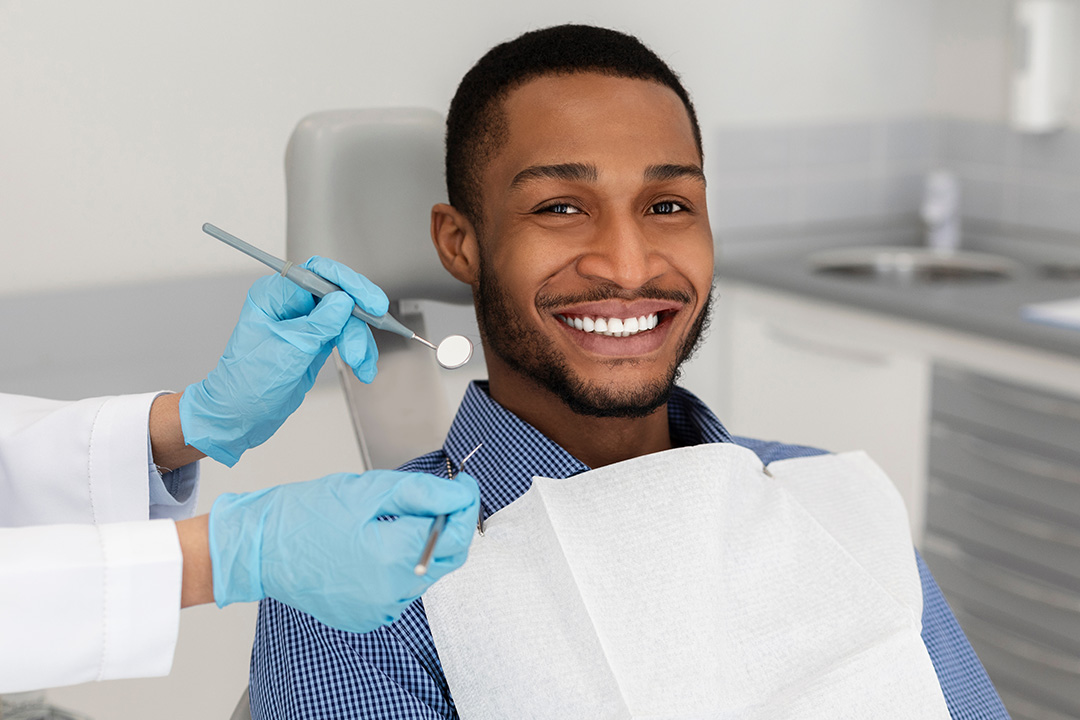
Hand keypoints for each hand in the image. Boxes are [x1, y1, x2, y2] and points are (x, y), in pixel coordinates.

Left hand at [179, 256, 387, 465]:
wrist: (239, 416)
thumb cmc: (247, 384)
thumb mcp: (287, 351)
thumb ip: (318, 324)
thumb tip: (344, 301)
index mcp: (274, 295)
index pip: (318, 273)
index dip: (348, 284)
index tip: (370, 302)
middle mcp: (291, 304)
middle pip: (339, 296)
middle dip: (357, 320)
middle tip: (370, 335)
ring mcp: (305, 322)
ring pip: (347, 319)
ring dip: (359, 342)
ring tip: (360, 364)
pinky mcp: (316, 341)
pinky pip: (345, 337)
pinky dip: (358, 352)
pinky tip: (363, 368)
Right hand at [208, 470, 480, 632]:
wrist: (257, 549)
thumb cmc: (304, 514)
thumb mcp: (368, 490)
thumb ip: (422, 494)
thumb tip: (461, 495)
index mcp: (392, 558)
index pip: (455, 533)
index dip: (466, 505)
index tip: (465, 485)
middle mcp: (390, 593)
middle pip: (448, 559)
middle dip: (451, 526)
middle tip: (440, 498)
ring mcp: (378, 611)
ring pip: (426, 575)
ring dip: (425, 547)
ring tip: (397, 521)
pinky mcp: (366, 619)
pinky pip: (402, 592)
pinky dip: (402, 568)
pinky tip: (378, 547)